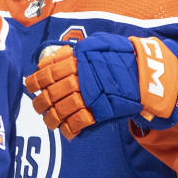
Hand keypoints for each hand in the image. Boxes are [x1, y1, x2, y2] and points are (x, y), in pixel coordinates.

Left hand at [24, 33, 177, 138]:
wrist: (146, 72)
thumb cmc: (121, 56)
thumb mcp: (97, 45)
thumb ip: (75, 52)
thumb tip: (53, 59)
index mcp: (77, 60)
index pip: (48, 71)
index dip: (35, 80)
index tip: (30, 85)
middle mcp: (80, 77)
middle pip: (52, 93)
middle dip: (41, 102)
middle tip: (38, 106)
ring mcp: (90, 95)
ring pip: (62, 110)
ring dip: (52, 118)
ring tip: (50, 122)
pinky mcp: (100, 110)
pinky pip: (78, 123)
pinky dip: (70, 129)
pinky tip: (67, 132)